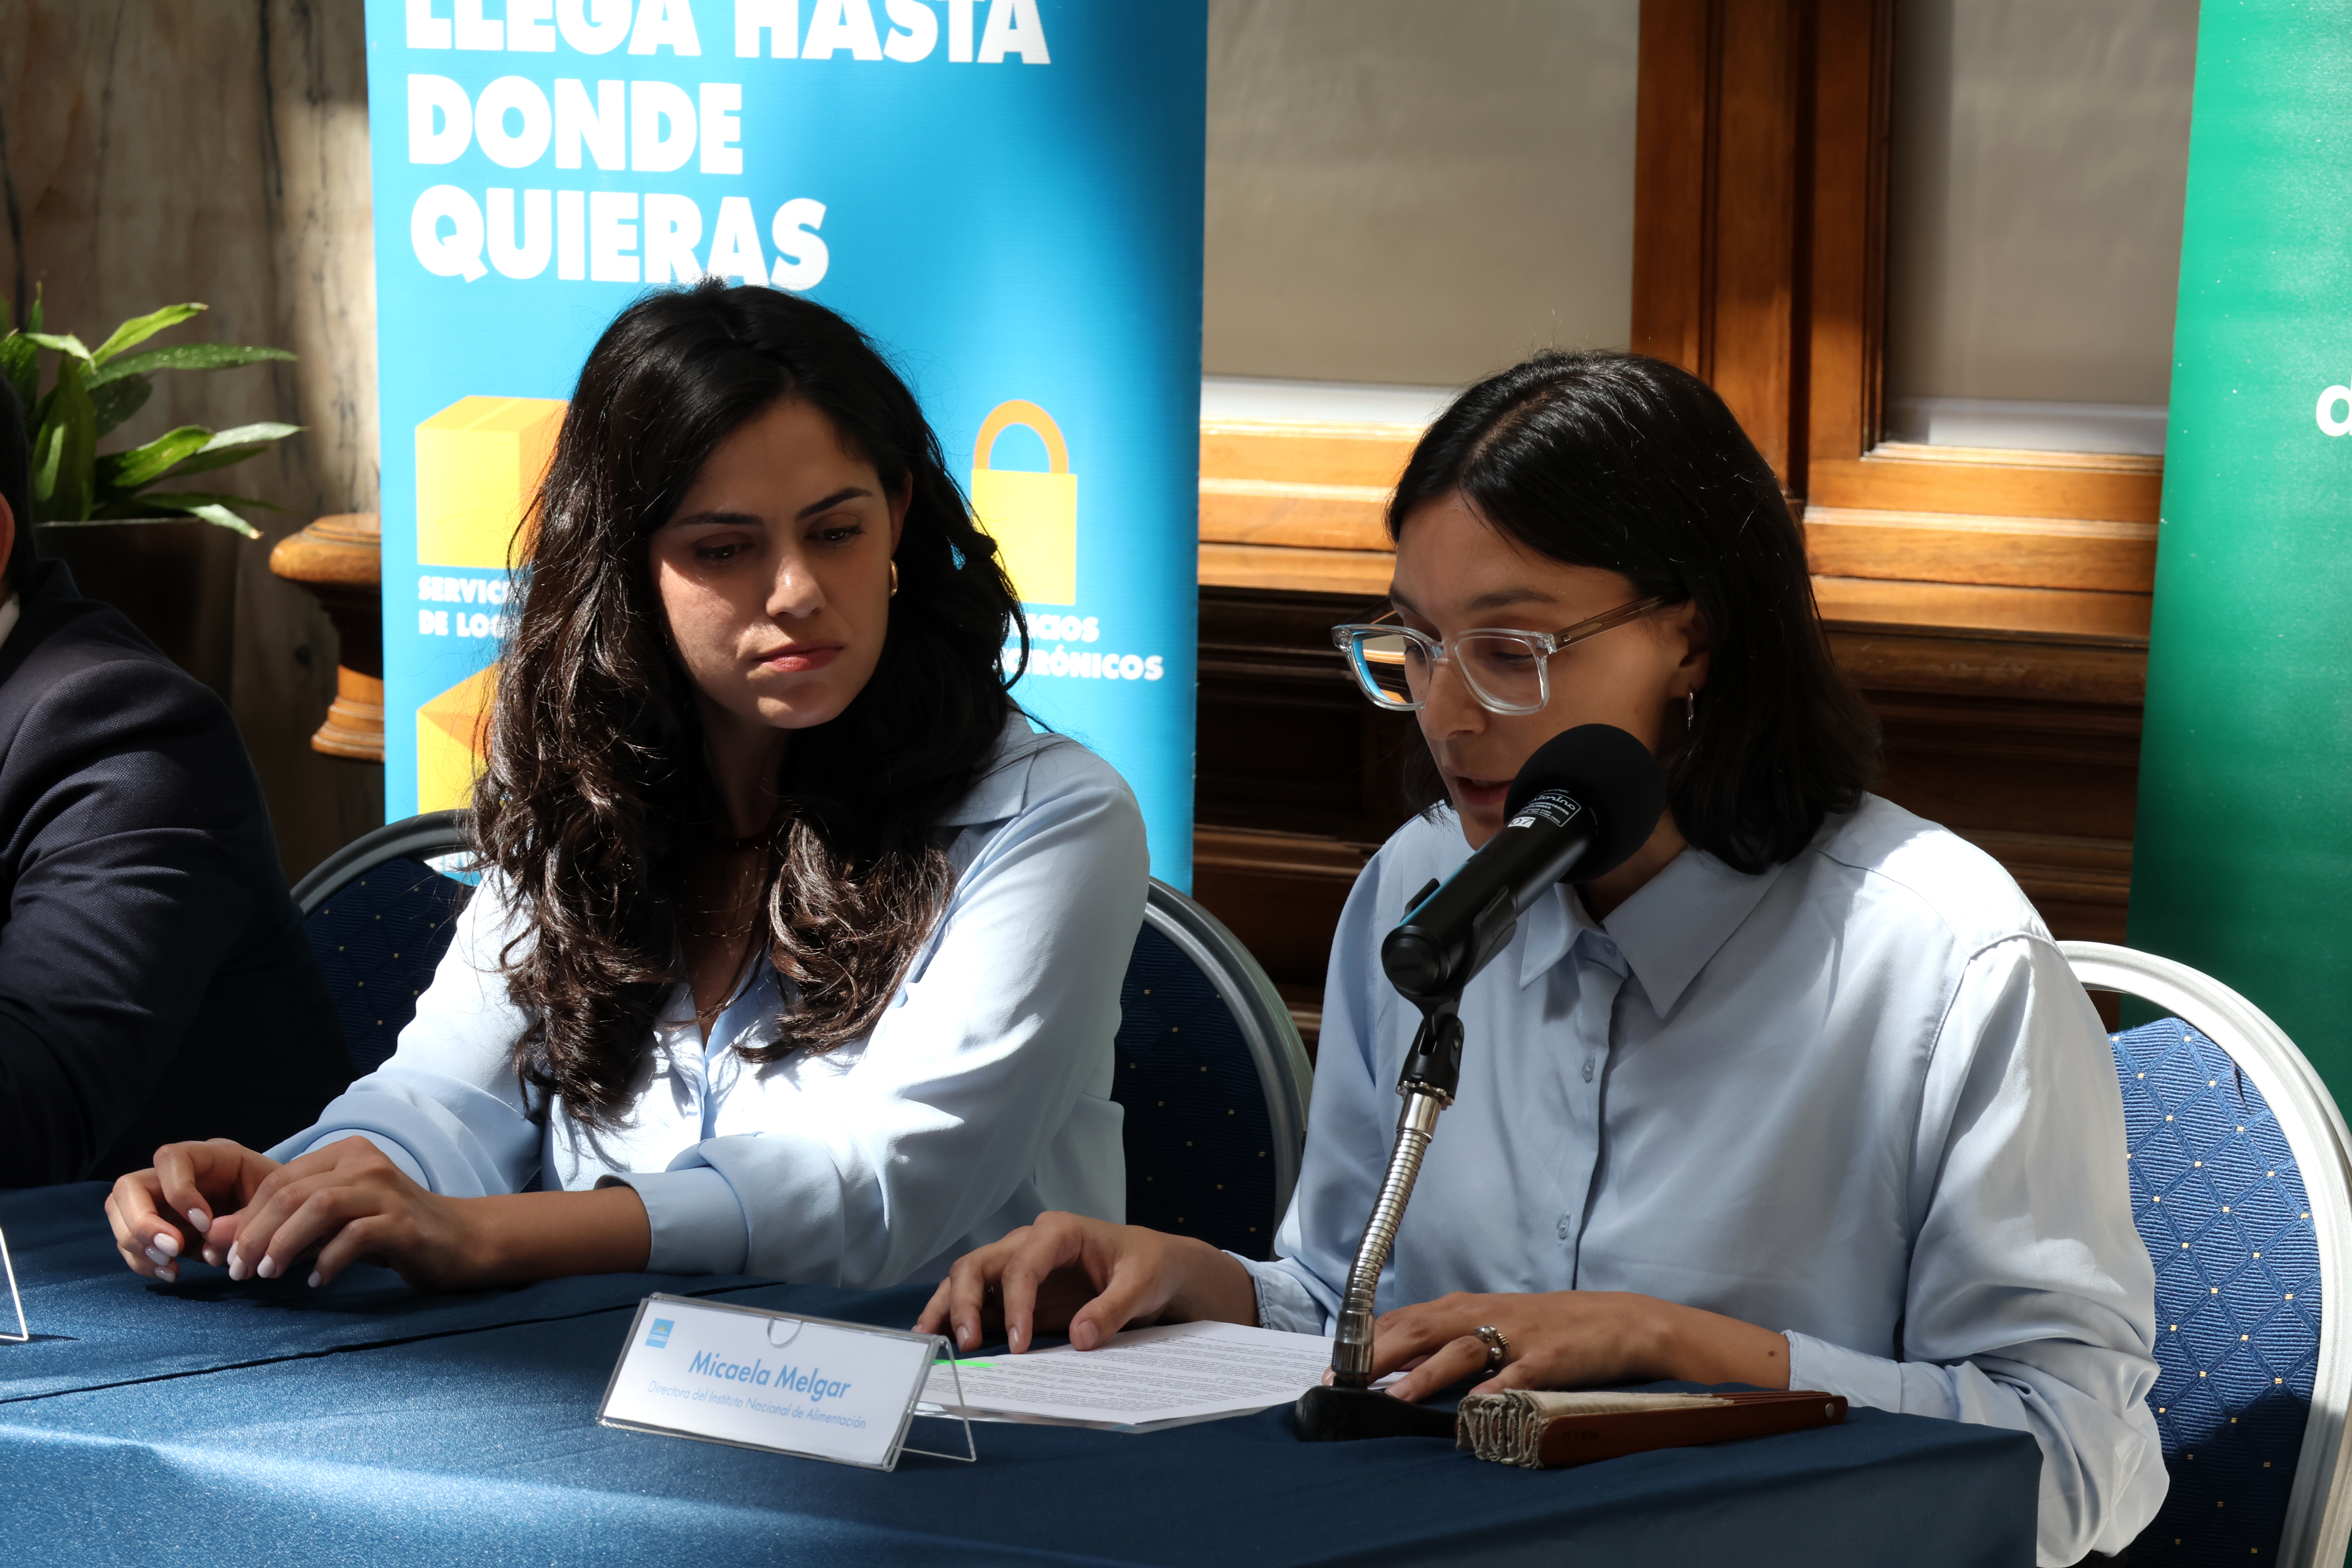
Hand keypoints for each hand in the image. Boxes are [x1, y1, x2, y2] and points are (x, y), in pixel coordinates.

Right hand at [107, 1139, 282, 1282]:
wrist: (278, 1218)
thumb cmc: (277, 1203)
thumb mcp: (272, 1206)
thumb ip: (244, 1220)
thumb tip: (207, 1234)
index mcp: (210, 1156)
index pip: (171, 1158)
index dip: (179, 1191)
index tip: (204, 1223)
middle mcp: (175, 1175)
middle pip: (129, 1187)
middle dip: (143, 1222)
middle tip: (173, 1250)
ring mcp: (159, 1201)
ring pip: (118, 1213)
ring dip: (137, 1244)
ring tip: (170, 1264)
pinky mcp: (155, 1227)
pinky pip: (128, 1241)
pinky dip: (142, 1261)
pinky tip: (171, 1273)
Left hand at [207, 1136, 485, 1292]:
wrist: (459, 1240)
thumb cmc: (389, 1231)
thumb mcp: (333, 1222)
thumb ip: (284, 1225)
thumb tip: (213, 1241)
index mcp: (345, 1153)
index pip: (277, 1180)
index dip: (245, 1219)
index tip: (227, 1256)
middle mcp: (365, 1163)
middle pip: (291, 1193)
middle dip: (255, 1234)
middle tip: (239, 1271)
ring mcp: (387, 1191)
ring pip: (319, 1207)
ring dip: (284, 1244)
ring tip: (268, 1274)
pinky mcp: (404, 1223)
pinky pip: (355, 1236)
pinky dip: (328, 1261)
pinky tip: (317, 1281)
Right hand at [915, 1211, 1257, 1353]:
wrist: (1154, 1268)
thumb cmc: (1149, 1267)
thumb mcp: (1143, 1285)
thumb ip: (1113, 1309)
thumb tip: (1080, 1337)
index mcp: (1059, 1232)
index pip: (1023, 1265)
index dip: (1016, 1304)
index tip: (1018, 1345)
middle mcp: (1030, 1242)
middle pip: (981, 1263)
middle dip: (966, 1301)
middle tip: (965, 1342)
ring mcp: (1019, 1265)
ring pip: (969, 1277)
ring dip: (949, 1306)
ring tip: (929, 1337)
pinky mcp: (1017, 1291)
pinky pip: (981, 1300)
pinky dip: (958, 1315)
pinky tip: (941, 1337)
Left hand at [1368, 1289, 1790, 1403]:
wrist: (1619, 1321)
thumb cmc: (1551, 1326)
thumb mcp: (1495, 1322)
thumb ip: (1451, 1336)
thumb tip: (1402, 1357)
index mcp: (1469, 1307)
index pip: (1407, 1317)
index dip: (1368, 1339)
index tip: (1335, 1364)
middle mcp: (1488, 1315)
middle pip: (1422, 1328)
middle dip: (1380, 1354)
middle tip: (1346, 1379)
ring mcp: (1518, 1335)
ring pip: (1462, 1350)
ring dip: (1426, 1374)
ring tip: (1395, 1397)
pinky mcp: (1550, 1357)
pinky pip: (1517, 1375)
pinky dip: (1494, 1388)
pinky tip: (1474, 1406)